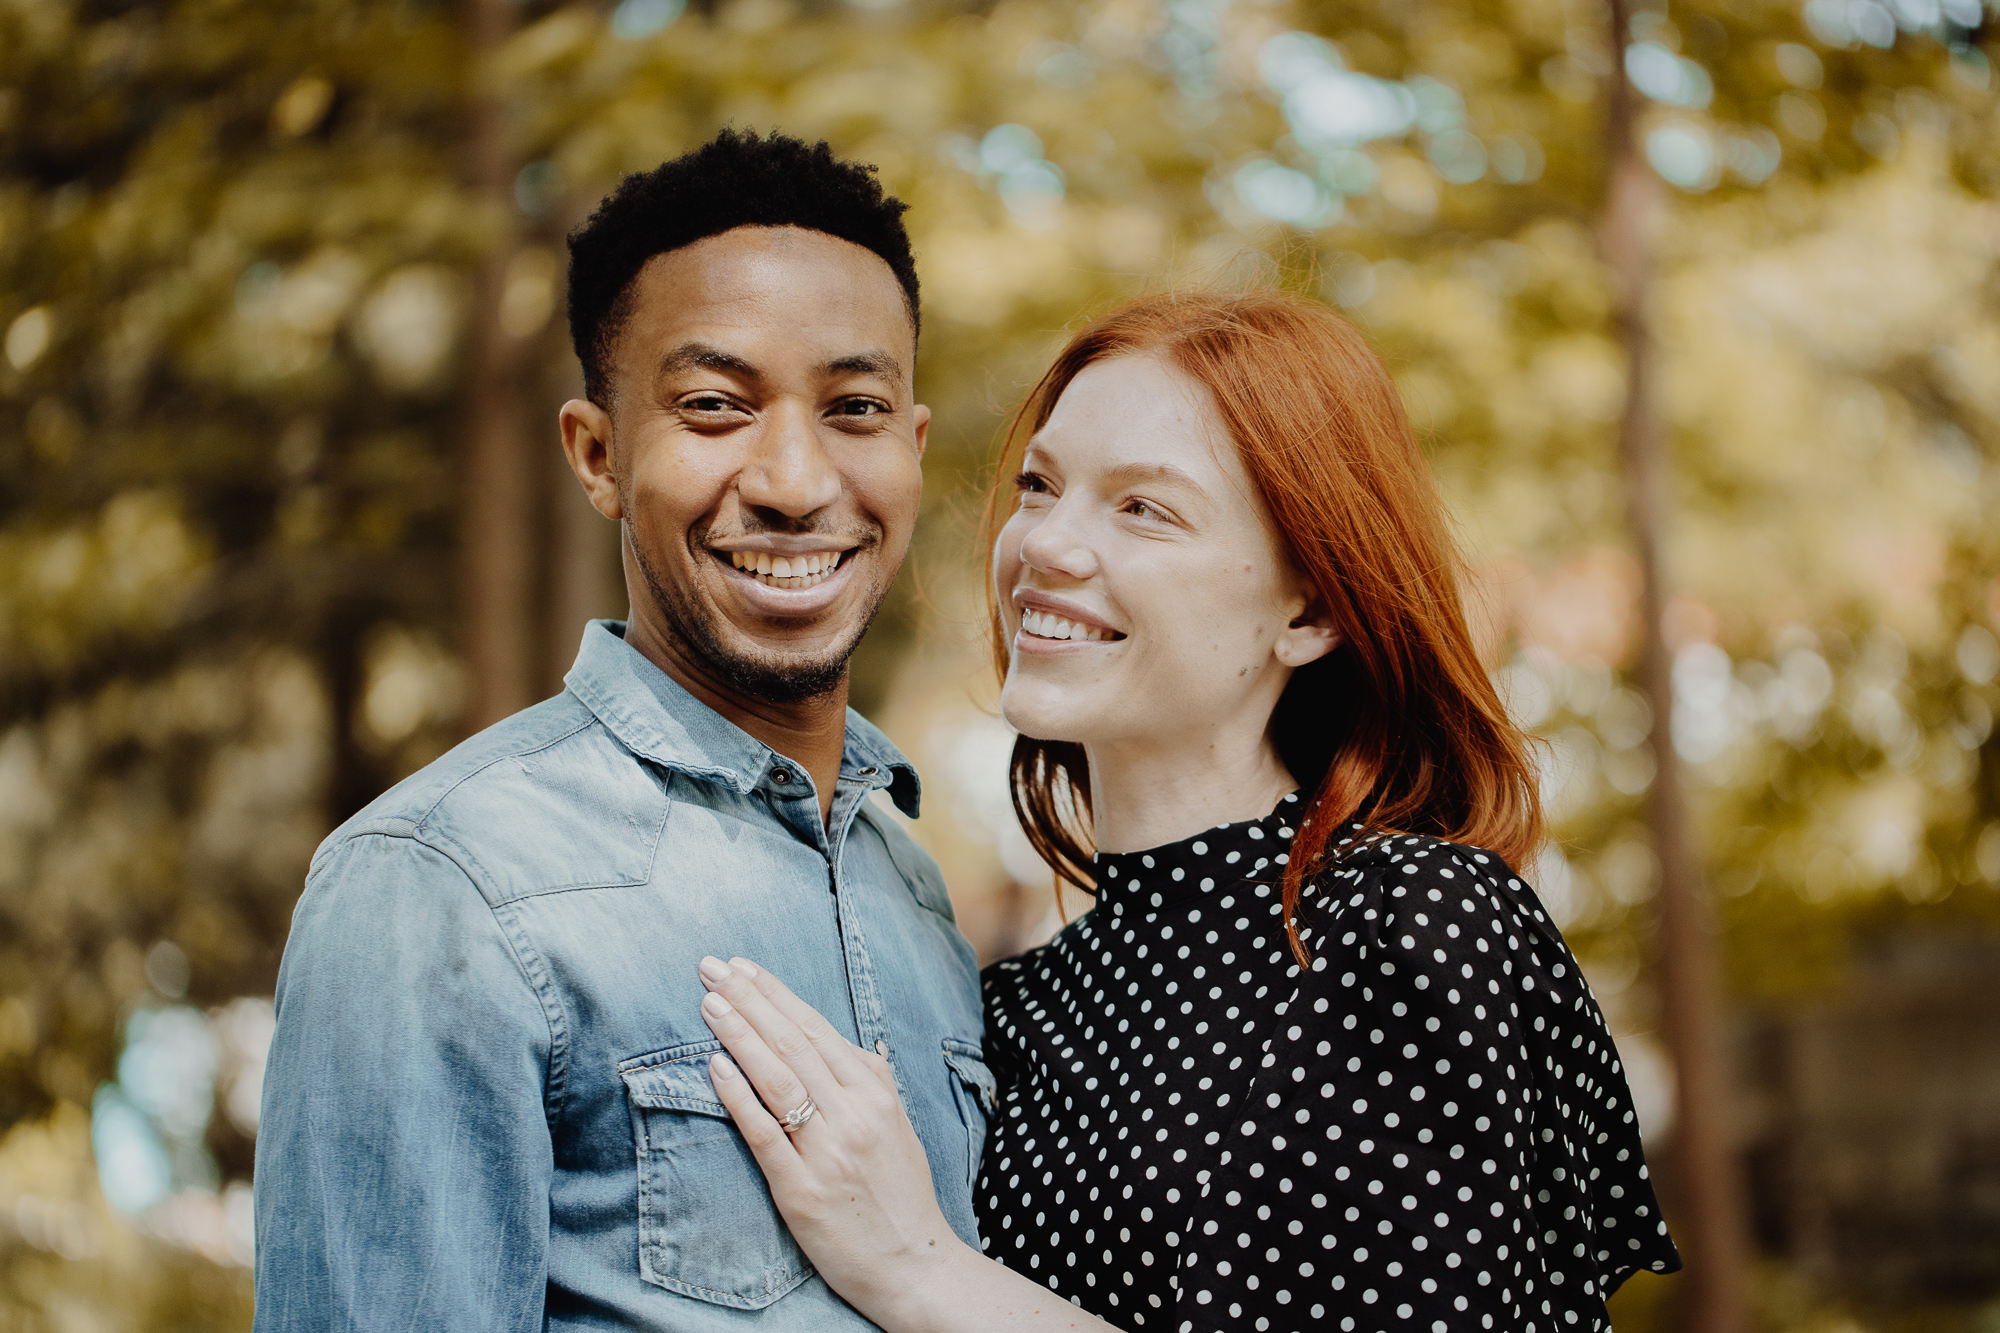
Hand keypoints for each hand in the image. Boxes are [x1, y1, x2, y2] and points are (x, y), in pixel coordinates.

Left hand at [697, 957, 971, 1326]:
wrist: (913, 1264)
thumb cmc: (900, 1194)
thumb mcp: (896, 1125)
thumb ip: (868, 1083)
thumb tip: (840, 1043)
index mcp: (876, 1093)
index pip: (816, 1029)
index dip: (775, 994)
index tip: (742, 966)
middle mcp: (854, 1115)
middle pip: (792, 1043)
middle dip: (748, 1000)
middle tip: (711, 967)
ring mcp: (827, 1152)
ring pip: (777, 1078)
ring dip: (739, 1035)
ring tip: (708, 1003)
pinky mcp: (802, 1191)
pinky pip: (764, 1134)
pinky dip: (738, 1096)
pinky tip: (715, 1066)